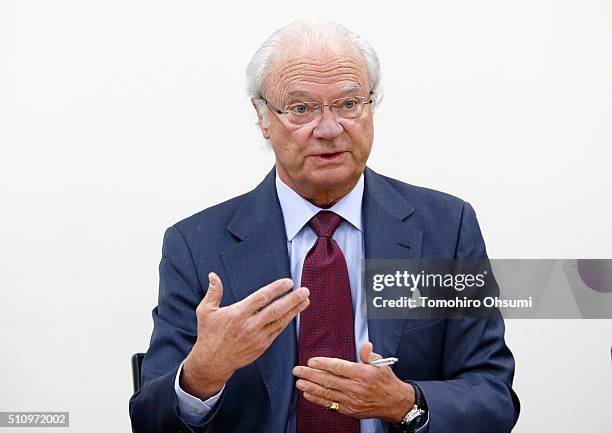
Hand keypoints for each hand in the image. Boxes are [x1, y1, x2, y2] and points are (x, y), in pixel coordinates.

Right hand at [181, 272, 309, 399]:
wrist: (212, 362)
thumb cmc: (209, 334)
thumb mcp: (206, 311)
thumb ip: (213, 292)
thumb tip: (213, 275)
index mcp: (237, 314)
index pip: (261, 298)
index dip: (276, 289)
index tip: (288, 282)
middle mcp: (249, 326)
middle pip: (275, 310)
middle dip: (292, 300)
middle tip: (304, 291)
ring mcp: (257, 337)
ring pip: (280, 321)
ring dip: (294, 310)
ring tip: (305, 300)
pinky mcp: (262, 346)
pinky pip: (277, 331)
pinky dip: (287, 321)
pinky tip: (295, 313)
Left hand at [292, 342, 414, 422]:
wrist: (395, 403)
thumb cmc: (386, 382)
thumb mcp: (381, 364)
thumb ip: (369, 354)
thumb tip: (365, 345)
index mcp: (363, 374)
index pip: (339, 367)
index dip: (324, 364)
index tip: (311, 361)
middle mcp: (356, 388)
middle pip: (329, 380)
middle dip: (311, 375)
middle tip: (298, 370)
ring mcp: (352, 401)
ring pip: (328, 393)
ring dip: (311, 388)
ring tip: (299, 383)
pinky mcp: (350, 410)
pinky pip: (331, 405)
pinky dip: (318, 400)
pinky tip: (308, 395)